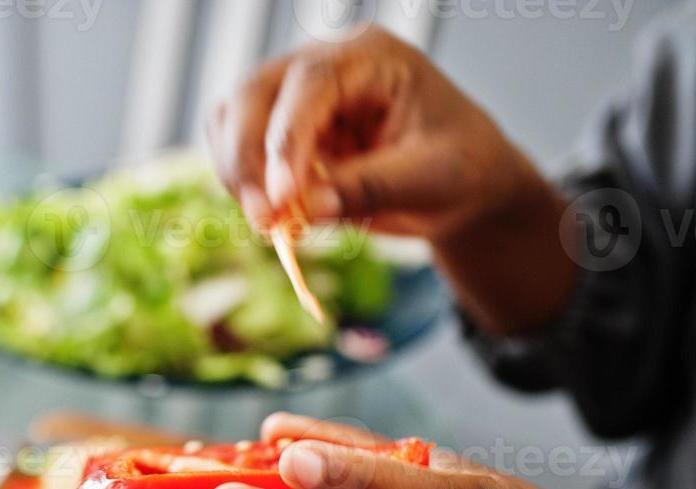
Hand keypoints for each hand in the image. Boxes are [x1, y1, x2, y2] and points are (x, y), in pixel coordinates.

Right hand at [207, 27, 576, 333]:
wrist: (462, 184)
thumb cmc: (460, 168)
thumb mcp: (431, 179)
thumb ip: (371, 187)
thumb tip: (309, 207)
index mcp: (371, 57)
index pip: (309, 83)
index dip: (286, 139)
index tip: (284, 197)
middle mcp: (325, 65)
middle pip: (254, 92)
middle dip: (247, 157)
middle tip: (264, 220)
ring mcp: (296, 97)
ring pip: (233, 116)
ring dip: (235, 171)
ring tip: (267, 224)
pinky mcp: (280, 133)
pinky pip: (235, 147)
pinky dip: (239, 182)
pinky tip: (270, 218)